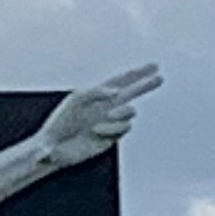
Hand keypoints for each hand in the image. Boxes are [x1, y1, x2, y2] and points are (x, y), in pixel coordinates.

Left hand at [37, 63, 161, 168]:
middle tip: (160, 76)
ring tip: (105, 118)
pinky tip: (98, 130)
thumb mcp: (75, 101)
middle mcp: (105, 106)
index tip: (153, 66)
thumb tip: (116, 91)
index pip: (121, 79)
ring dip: (122, 112)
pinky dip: (115, 127)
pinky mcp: (112, 136)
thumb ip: (95, 92)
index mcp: (96, 93)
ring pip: (130, 111)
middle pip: (132, 92)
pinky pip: (125, 127)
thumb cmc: (59, 123)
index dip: (137, 72)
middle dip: (146, 84)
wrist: (54, 149)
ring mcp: (109, 121)